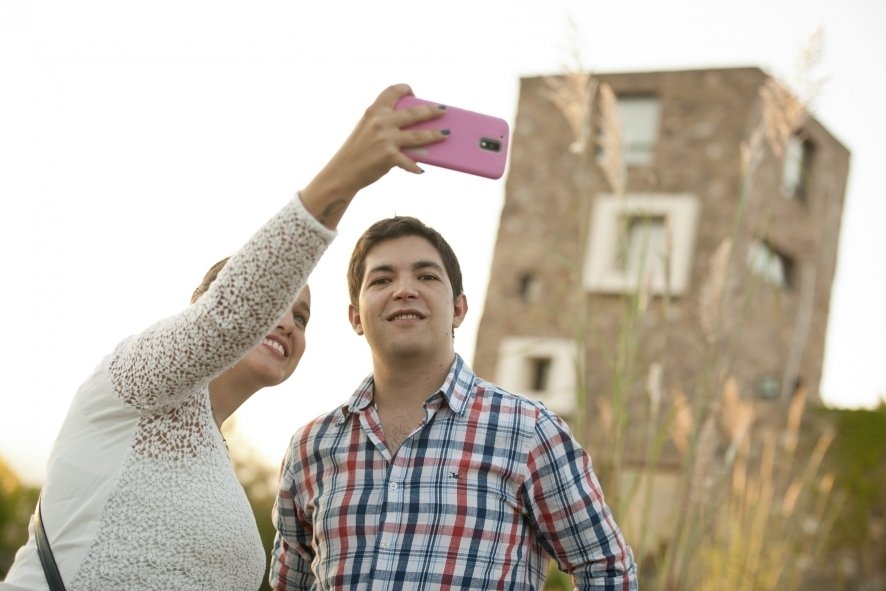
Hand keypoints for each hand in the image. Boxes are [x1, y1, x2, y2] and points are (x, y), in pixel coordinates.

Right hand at [300, 84, 447, 227]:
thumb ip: (385, 125)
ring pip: (418, 135)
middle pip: (413, 113)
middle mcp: (380, 122)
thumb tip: (413, 130)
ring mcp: (386, 138)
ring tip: (446, 135)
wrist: (342, 172)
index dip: (405, 89)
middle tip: (443, 110)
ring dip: (435, 135)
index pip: (392, 92)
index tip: (413, 93)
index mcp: (374, 111)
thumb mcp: (367, 130)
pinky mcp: (389, 156)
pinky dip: (415, 167)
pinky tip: (421, 170)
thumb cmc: (357, 152)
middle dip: (431, 111)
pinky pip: (409, 161)